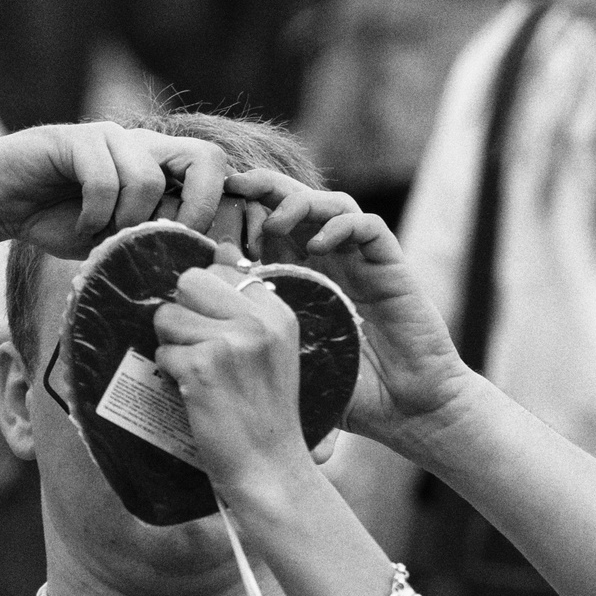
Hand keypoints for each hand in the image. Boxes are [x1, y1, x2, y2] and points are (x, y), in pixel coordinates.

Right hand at [0, 123, 229, 258]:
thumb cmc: (58, 221)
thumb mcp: (115, 239)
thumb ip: (151, 240)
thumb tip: (189, 260)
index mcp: (157, 165)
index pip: (212, 169)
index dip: (212, 208)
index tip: (188, 244)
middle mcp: (141, 145)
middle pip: (203, 159)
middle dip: (192, 208)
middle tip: (159, 238)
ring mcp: (110, 137)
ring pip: (148, 179)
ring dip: (126, 220)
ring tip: (102, 233)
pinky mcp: (75, 138)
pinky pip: (104, 180)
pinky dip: (94, 214)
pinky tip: (80, 224)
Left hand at [153, 258, 319, 504]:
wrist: (269, 466)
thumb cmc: (265, 411)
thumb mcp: (272, 348)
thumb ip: (247, 300)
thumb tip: (222, 249)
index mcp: (277, 312)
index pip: (221, 270)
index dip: (206, 301)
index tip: (218, 333)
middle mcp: (258, 321)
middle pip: (190, 282)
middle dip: (183, 313)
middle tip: (199, 349)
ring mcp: (231, 342)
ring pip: (168, 316)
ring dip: (174, 346)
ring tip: (200, 375)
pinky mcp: (202, 367)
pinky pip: (162, 352)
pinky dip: (170, 375)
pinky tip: (195, 394)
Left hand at [222, 171, 474, 447]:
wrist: (409, 409)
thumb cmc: (351, 394)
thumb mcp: (288, 365)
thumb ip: (249, 348)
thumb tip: (186, 347)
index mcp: (307, 279)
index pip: (273, 229)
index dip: (246, 213)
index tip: (210, 213)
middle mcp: (335, 263)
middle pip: (299, 204)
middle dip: (266, 188)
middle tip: (235, 185)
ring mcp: (364, 263)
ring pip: (332, 205)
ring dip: (302, 203)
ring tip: (276, 220)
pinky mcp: (392, 269)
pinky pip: (369, 228)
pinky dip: (343, 226)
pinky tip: (320, 244)